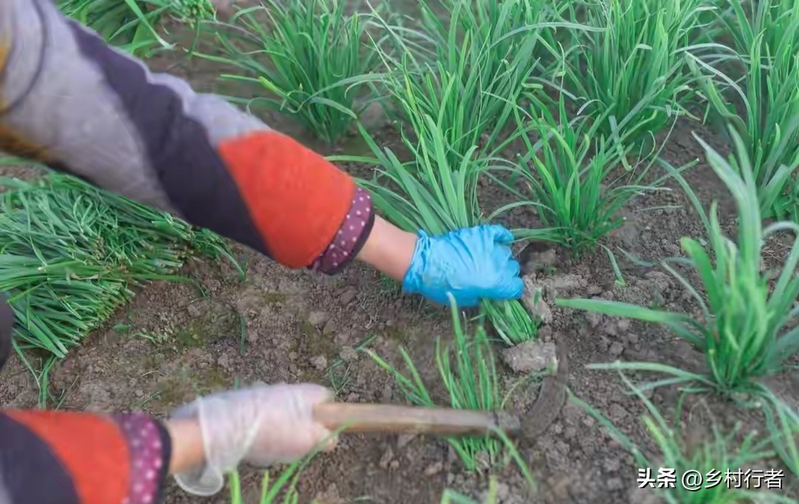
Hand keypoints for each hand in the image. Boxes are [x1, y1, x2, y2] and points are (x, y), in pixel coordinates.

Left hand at [171, 383, 333, 495]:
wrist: (223, 429)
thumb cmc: (270, 434)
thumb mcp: (304, 440)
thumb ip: (323, 437)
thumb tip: (331, 438)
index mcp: (302, 392)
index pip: (325, 396)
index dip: (328, 413)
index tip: (322, 431)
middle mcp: (285, 387)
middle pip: (304, 405)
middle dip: (304, 423)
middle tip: (297, 442)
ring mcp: (264, 393)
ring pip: (283, 410)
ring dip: (284, 426)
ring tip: (274, 445)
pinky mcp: (247, 401)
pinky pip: (265, 414)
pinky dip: (266, 426)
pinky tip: (258, 442)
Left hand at [402, 225, 522, 306]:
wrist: (426, 263)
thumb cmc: (442, 285)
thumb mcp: (465, 300)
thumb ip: (482, 296)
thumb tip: (488, 294)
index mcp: (495, 284)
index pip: (516, 287)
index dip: (511, 289)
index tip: (504, 290)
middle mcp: (498, 265)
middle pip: (512, 269)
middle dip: (504, 274)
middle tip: (491, 275)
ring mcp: (491, 248)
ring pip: (506, 253)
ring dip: (499, 257)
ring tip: (487, 259)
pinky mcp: (482, 234)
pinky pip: (500, 233)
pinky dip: (502, 236)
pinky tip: (503, 239)